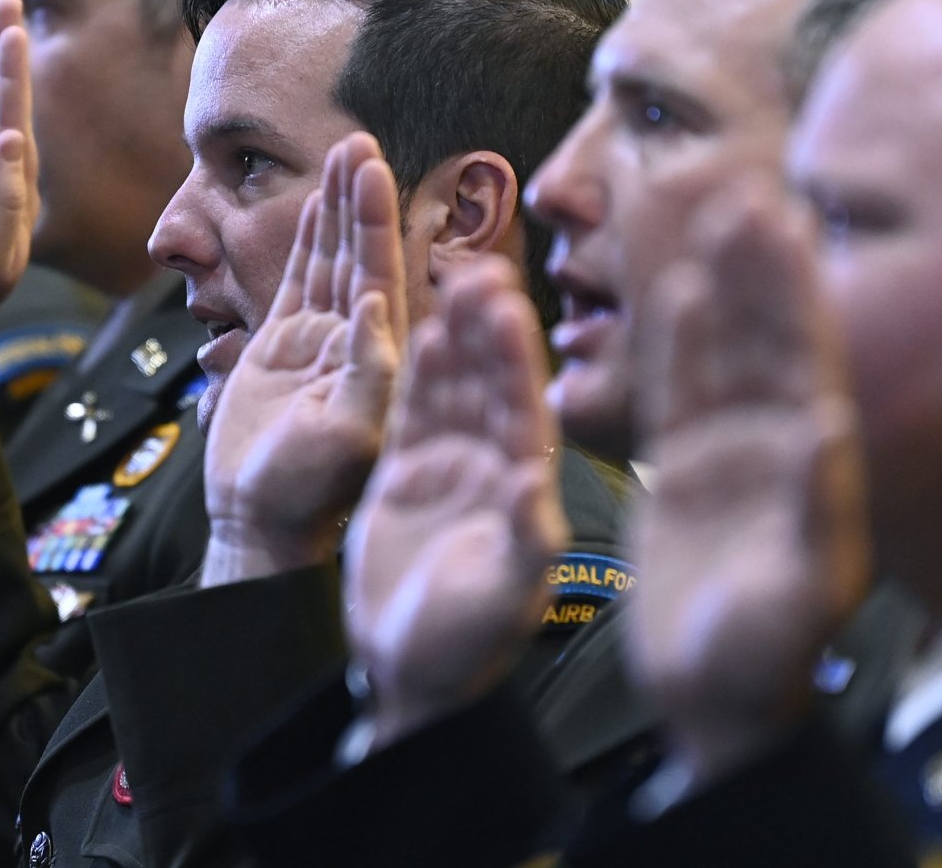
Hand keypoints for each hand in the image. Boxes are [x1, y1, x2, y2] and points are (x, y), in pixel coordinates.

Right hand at [200, 133, 407, 584]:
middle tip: (361, 140)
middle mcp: (360, 344)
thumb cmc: (307, 497)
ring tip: (345, 151)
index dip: (385, 224)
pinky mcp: (286, 348)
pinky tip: (318, 203)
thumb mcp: (347, 440)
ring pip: (335, 259)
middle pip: (367, 256)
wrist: (257, 524)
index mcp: (383, 362)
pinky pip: (302, 282)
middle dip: (365, 200)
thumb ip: (367, 377)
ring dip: (340, 207)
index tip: (382, 172)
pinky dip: (309, 241)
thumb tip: (378, 312)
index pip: (389, 279)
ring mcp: (323, 342)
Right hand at [343, 256, 566, 747]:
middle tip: (481, 269)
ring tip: (451, 275)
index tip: (510, 307)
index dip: (518, 358)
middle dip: (489, 327)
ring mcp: (453, 466)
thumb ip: (525, 540)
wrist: (406, 672)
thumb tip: (535, 483)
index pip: (526, 409)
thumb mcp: (504, 599)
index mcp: (526, 490)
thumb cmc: (462, 649)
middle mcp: (495, 467)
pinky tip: (416, 325)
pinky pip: (416, 408)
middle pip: (493, 383)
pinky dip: (416, 368)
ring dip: (455, 332)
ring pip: (456, 384)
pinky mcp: (409, 472)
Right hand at [625, 179, 867, 783]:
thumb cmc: (761, 664)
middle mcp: (773, 445)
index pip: (802, 354)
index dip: (792, 284)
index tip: (781, 215)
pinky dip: (674, 341)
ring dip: (716, 282)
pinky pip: (678, 393)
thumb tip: (831, 428)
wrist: (714, 706)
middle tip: (741, 185)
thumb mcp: (795, 595)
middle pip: (763, 334)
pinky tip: (668, 289)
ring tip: (707, 212)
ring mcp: (730, 455)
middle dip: (754, 262)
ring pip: (721, 350)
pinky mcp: (684, 475)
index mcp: (807, 463)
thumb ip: (813, 509)